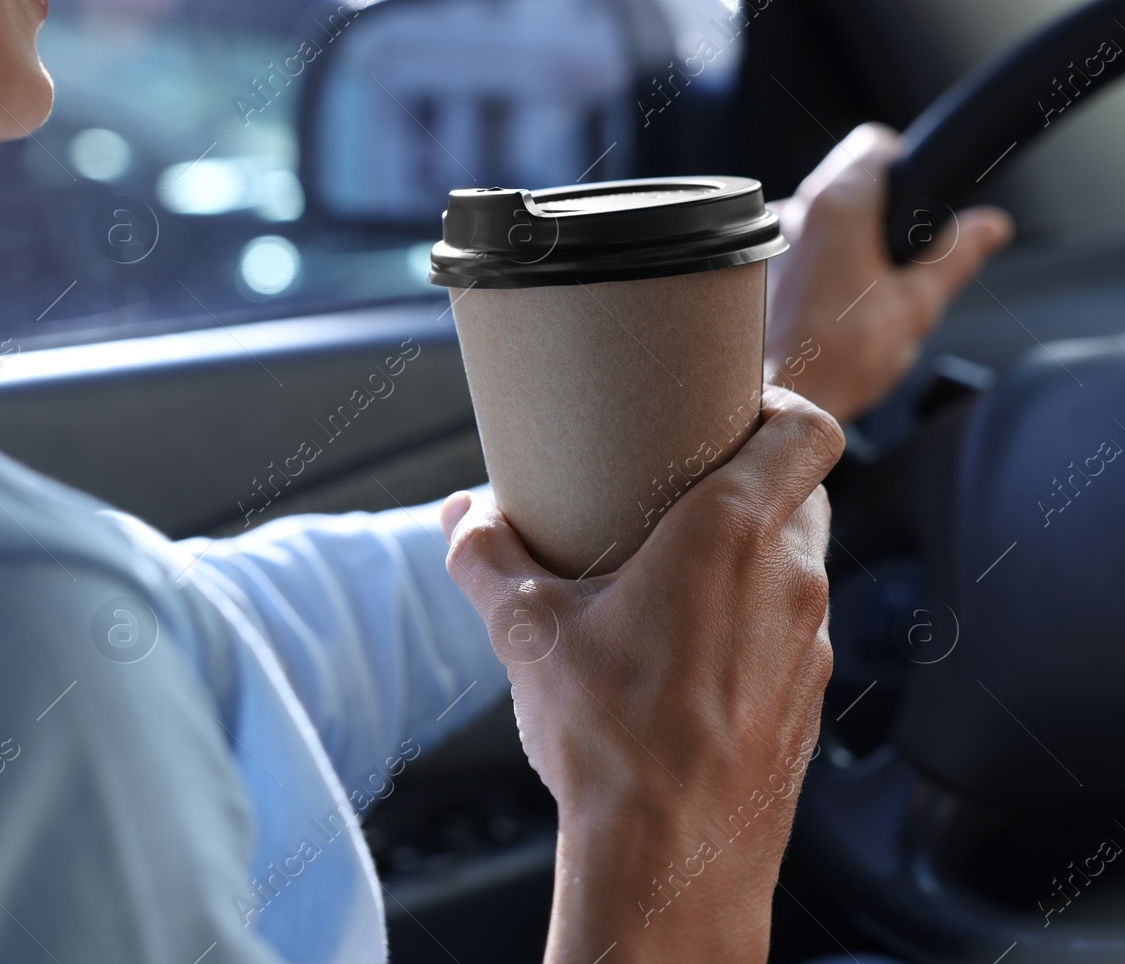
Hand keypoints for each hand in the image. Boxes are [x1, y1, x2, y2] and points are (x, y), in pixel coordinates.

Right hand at [441, 386, 842, 963]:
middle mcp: (789, 580)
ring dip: (748, 558)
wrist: (670, 863)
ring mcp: (811, 645)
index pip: (810, 430)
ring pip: (796, 565)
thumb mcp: (526, 635)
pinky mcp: (810, 700)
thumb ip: (485, 558)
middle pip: (800, 493)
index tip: (738, 408)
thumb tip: (460, 517)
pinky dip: (751, 623)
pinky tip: (688, 656)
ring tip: (673, 579)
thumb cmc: (609, 741)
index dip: (783, 406)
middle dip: (749, 481)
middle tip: (680, 491)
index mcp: (730, 535)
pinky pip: (790, 632)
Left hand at [765, 123, 1013, 423]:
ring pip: (816, 215)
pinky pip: (791, 246)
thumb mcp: (916, 307)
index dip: (902, 164)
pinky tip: (825, 304)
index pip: (875, 145)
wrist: (773, 400)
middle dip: (876, 210)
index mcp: (839, 206)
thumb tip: (988, 225)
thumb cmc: (836, 359)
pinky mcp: (751, 266)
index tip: (914, 201)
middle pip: (845, 179)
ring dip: (842, 239)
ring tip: (859, 291)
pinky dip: (812, 262)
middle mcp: (794, 210)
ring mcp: (768, 238)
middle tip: (894, 260)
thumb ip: (954, 256)